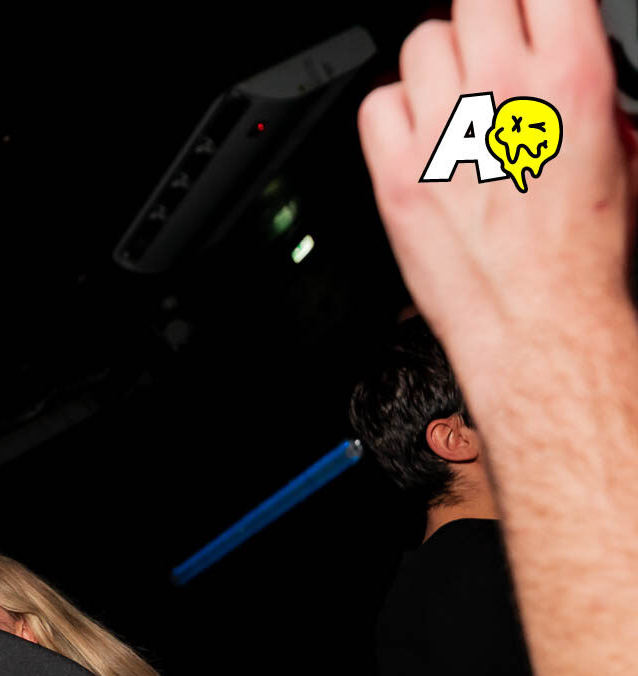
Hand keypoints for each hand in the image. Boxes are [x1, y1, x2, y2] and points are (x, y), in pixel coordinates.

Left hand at [359, 0, 636, 384]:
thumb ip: (591, 86)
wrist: (540, 326)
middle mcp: (503, 97)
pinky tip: (421, 135)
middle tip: (491, 52)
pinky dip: (395, 110)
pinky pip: (378, 103)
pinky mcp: (398, 177)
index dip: (531, 0)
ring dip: (439, 63)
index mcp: (570, 79)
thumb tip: (565, 50)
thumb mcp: (623, 150)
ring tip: (457, 102)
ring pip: (422, 42)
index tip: (527, 13)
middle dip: (485, 20)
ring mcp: (444, 135)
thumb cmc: (583, 255)